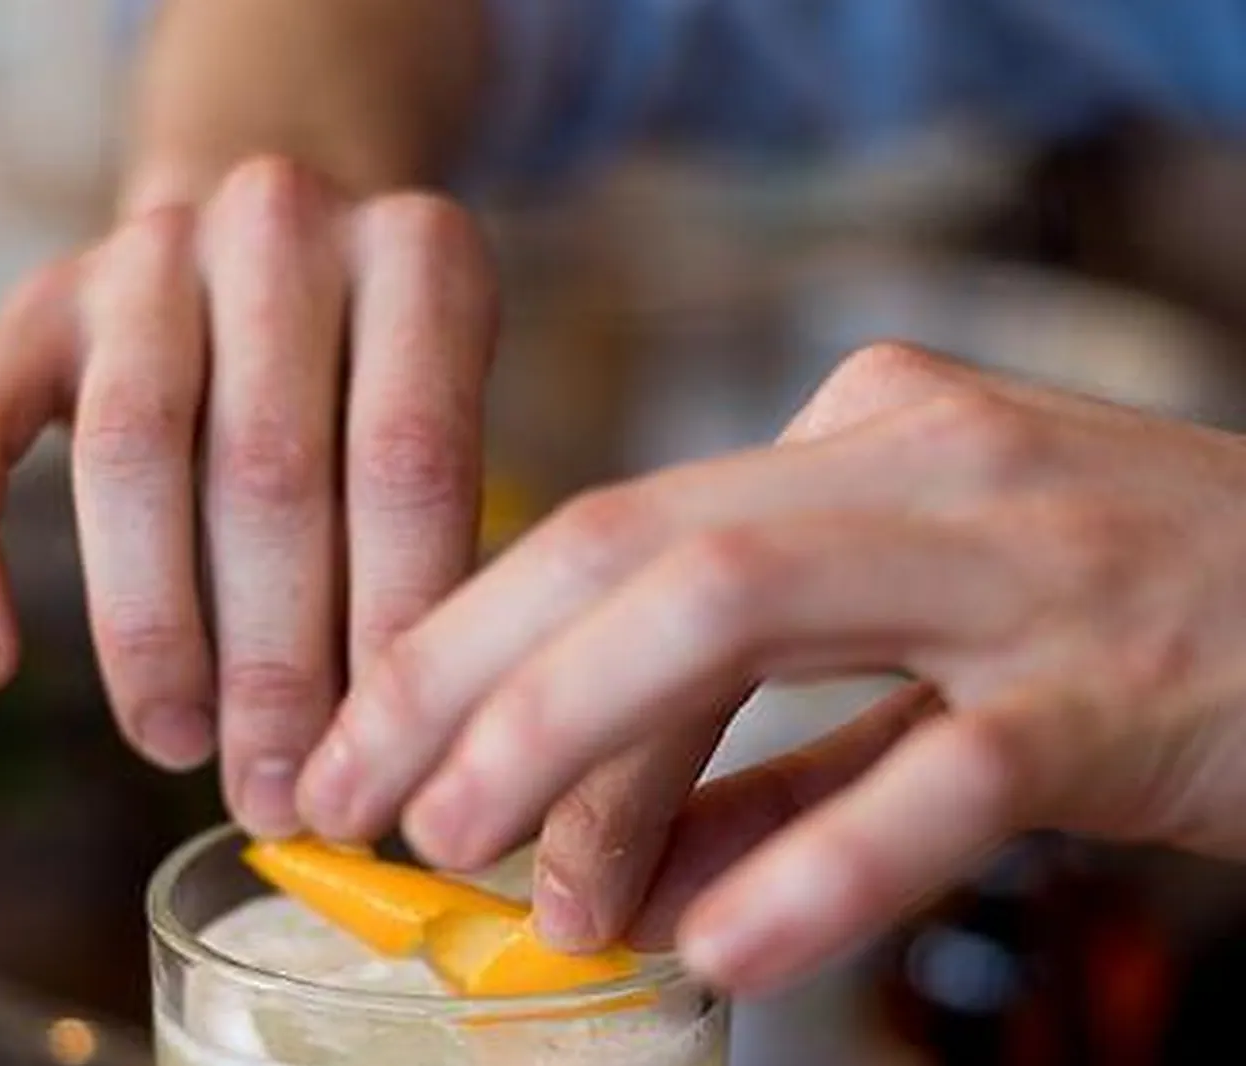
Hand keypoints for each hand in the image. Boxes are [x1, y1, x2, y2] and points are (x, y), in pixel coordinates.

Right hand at [0, 156, 495, 836]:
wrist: (272, 244)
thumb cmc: (373, 377)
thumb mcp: (440, 421)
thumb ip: (423, 549)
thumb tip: (379, 750)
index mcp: (415, 258)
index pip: (408, 463)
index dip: (388, 628)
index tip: (374, 758)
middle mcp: (278, 226)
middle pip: (267, 465)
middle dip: (271, 655)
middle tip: (271, 785)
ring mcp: (145, 254)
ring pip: (127, 452)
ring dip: (149, 625)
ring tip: (173, 743)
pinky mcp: (33, 305)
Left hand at [295, 342, 1245, 993]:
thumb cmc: (1136, 634)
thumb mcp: (933, 653)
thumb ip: (784, 757)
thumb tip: (631, 870)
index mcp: (858, 436)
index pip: (615, 529)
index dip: (467, 641)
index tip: (369, 746)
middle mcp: (916, 462)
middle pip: (632, 546)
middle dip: (469, 678)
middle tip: (366, 803)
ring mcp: (1016, 561)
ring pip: (737, 609)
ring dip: (584, 746)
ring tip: (497, 872)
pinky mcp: (1115, 685)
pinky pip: (939, 770)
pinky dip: (815, 861)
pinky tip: (720, 947)